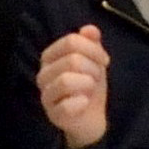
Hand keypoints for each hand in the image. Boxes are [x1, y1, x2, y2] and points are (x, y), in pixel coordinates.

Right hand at [35, 22, 112, 148]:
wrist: (91, 119)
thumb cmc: (89, 87)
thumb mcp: (94, 61)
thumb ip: (92, 43)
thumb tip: (90, 29)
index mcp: (50, 57)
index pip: (71, 41)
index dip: (94, 49)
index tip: (104, 61)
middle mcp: (43, 74)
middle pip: (72, 60)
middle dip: (93, 68)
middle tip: (96, 78)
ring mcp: (45, 95)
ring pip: (66, 80)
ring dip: (88, 84)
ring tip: (90, 90)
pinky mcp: (52, 114)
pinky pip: (67, 105)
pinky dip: (82, 102)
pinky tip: (84, 104)